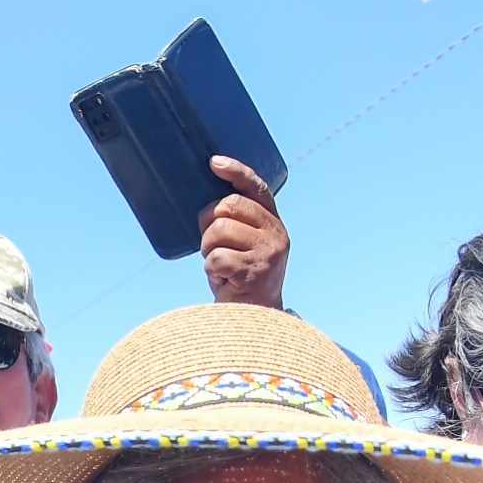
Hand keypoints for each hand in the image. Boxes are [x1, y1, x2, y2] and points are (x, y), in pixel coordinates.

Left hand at [199, 158, 288, 309]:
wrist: (254, 319)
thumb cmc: (239, 279)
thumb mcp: (241, 245)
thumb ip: (234, 222)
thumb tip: (206, 203)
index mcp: (272, 222)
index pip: (256, 187)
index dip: (235, 172)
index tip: (213, 163)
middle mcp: (275, 233)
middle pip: (227, 207)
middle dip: (208, 224)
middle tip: (210, 246)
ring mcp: (268, 252)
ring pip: (219, 230)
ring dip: (208, 250)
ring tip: (219, 266)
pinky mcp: (257, 271)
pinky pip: (217, 258)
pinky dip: (211, 270)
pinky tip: (223, 280)